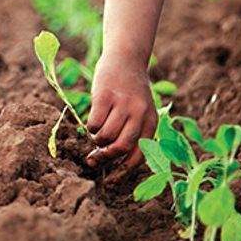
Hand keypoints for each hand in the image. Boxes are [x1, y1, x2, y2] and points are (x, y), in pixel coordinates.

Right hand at [85, 53, 156, 168]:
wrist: (125, 59)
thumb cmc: (130, 91)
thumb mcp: (140, 111)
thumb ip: (132, 133)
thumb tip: (112, 161)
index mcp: (151, 122)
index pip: (139, 156)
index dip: (122, 172)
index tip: (109, 181)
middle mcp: (139, 113)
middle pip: (121, 148)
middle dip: (104, 158)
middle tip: (92, 160)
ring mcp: (122, 104)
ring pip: (105, 137)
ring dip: (96, 141)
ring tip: (94, 134)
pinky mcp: (105, 96)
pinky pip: (93, 123)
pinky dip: (89, 127)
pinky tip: (90, 122)